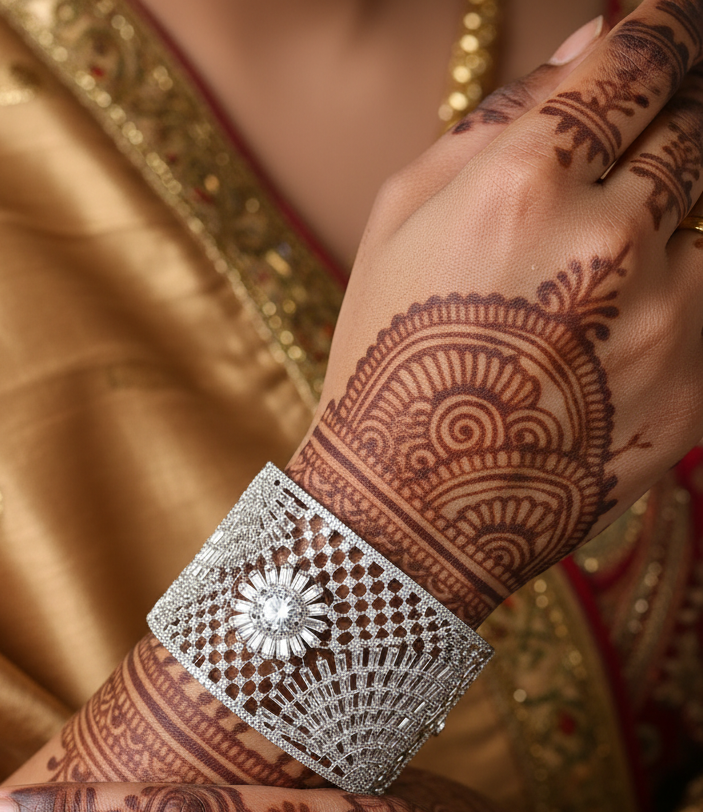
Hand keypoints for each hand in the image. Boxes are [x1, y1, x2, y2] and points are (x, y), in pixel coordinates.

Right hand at [290, 0, 702, 624]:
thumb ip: (499, 118)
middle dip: (671, 121)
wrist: (405, 515)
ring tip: (603, 262)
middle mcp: (609, 242)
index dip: (665, 29)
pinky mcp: (694, 389)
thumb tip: (595, 42)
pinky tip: (611, 329)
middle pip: (693, 127)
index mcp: (526, 183)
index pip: (642, 58)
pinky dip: (677, 292)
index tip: (669, 27)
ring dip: (674, 214)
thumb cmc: (388, 360)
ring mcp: (663, 321)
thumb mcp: (399, 219)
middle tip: (634, 149)